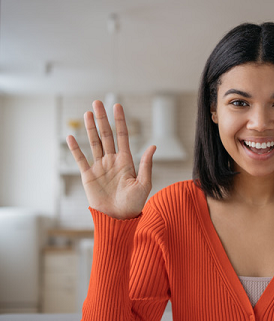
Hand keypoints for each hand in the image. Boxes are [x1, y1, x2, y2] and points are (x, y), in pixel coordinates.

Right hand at [66, 101, 155, 219]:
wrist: (118, 218)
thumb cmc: (134, 203)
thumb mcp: (144, 184)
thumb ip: (146, 165)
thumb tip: (153, 146)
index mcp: (126, 160)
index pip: (122, 136)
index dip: (120, 121)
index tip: (117, 106)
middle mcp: (112, 160)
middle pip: (106, 135)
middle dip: (102, 119)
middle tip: (97, 102)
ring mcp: (99, 166)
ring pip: (94, 143)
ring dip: (90, 128)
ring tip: (87, 113)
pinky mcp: (88, 176)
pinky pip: (81, 159)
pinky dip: (76, 148)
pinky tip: (71, 137)